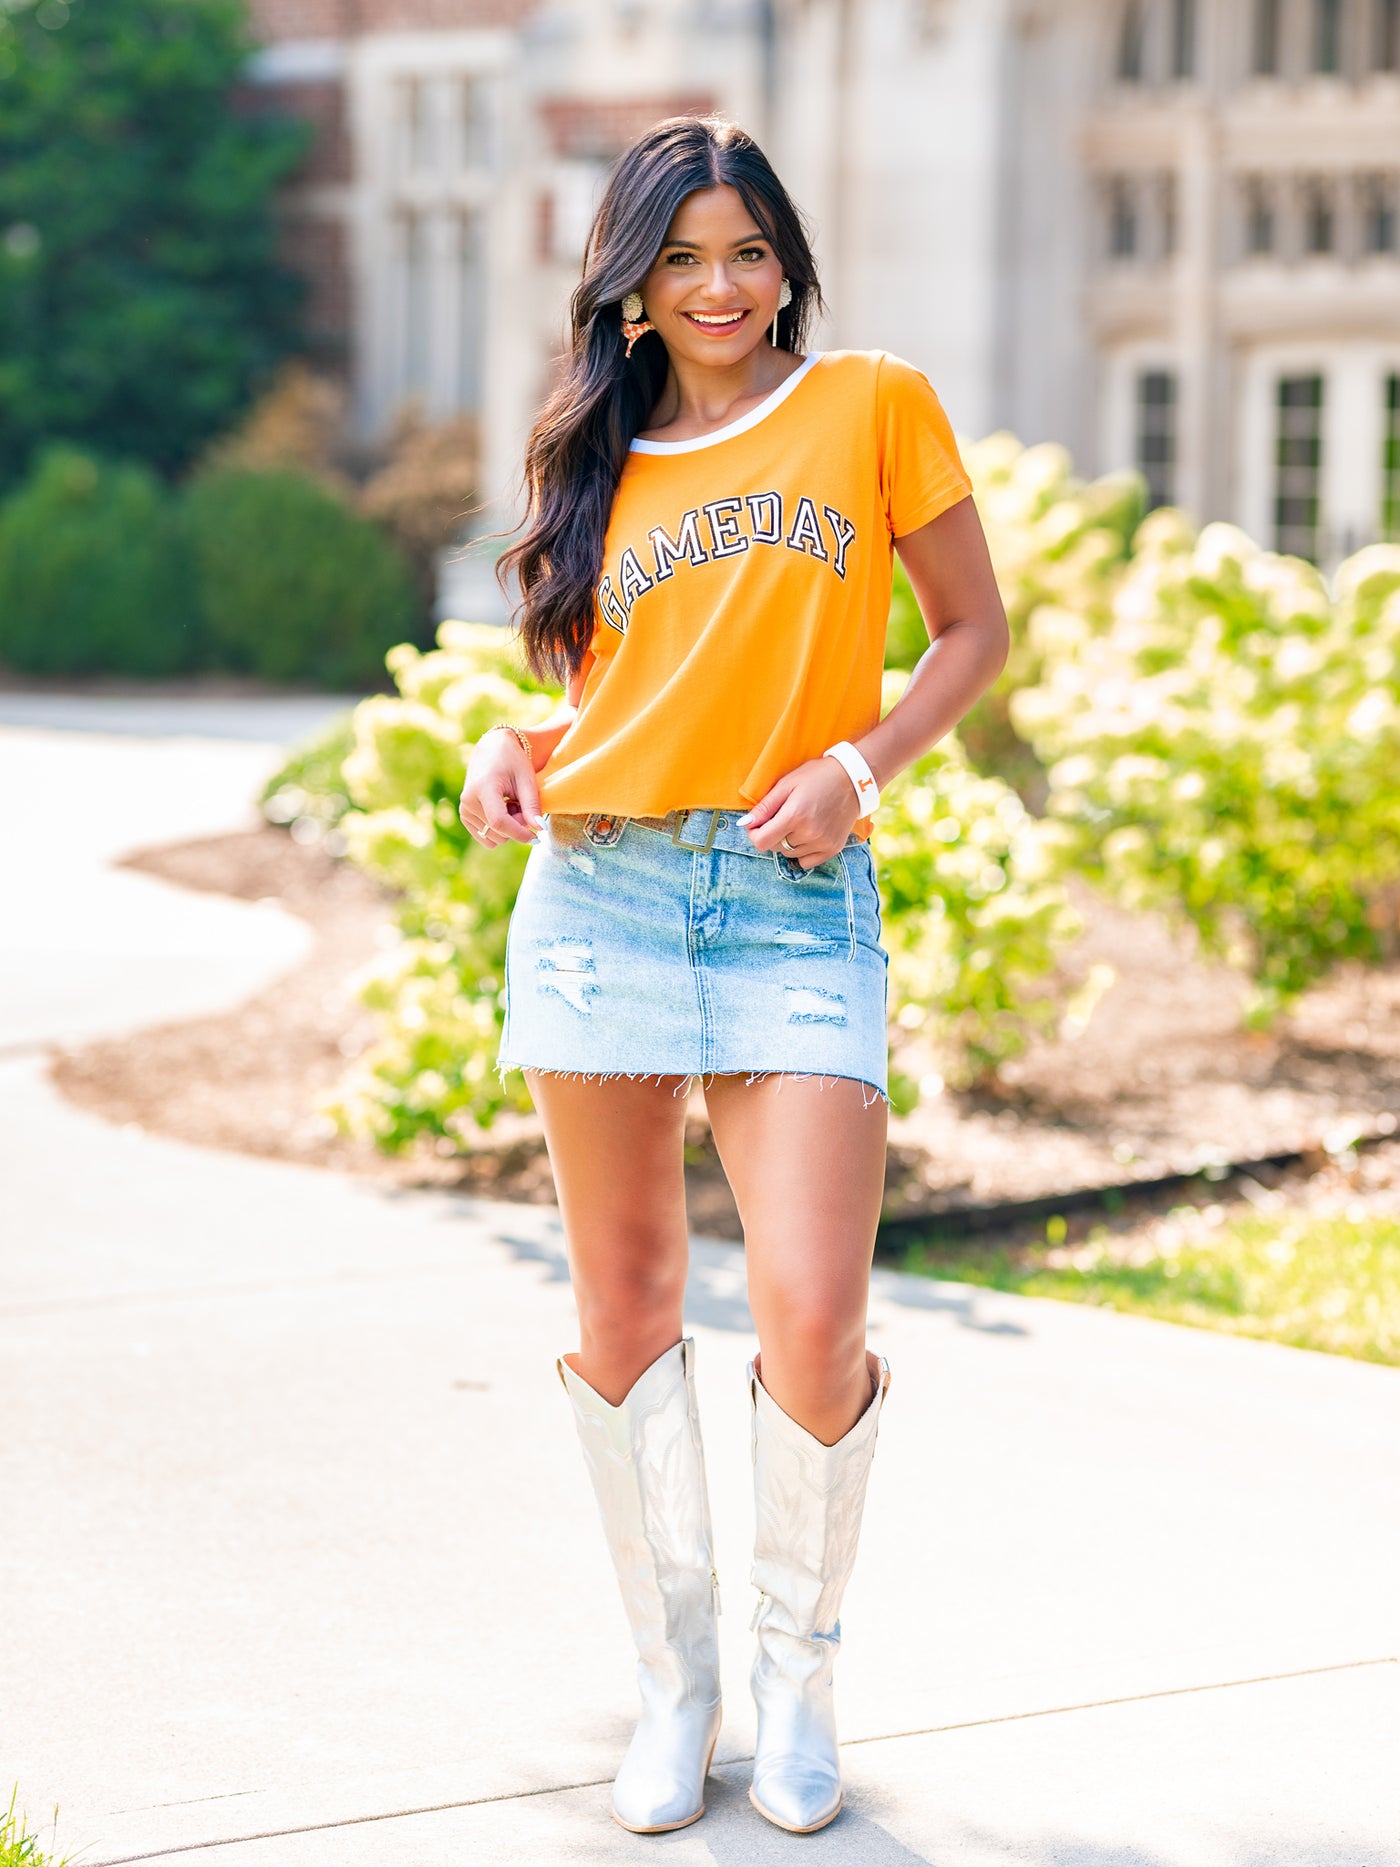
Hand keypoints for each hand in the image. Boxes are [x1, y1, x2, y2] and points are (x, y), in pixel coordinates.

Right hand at [458, 730, 544, 846]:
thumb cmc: (513, 762)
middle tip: (522, 805)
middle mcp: (468, 801)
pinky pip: (485, 837)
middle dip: (516, 826)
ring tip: (510, 804)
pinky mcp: (464, 816)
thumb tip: (539, 829)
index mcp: (483, 788)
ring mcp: (464, 809)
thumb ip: (532, 806)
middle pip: (497, 832)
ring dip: (507, 828)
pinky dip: (497, 829)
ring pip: (493, 837)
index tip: (536, 836)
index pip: (499, 822)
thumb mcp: (526, 780)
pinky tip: (501, 810)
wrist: (492, 749)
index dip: (519, 833)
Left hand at [738, 757, 860, 867]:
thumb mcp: (787, 784)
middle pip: (775, 847)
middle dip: (772, 834)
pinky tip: (808, 834)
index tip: (757, 825)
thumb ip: (765, 807)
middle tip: (782, 817)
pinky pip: (806, 862)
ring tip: (799, 822)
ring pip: (789, 854)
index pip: (761, 841)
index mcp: (795, 815)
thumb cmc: (817, 776)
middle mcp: (809, 833)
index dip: (754, 834)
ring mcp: (822, 843)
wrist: (853, 779)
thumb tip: (745, 824)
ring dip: (787, 842)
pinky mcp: (833, 849)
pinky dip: (801, 852)